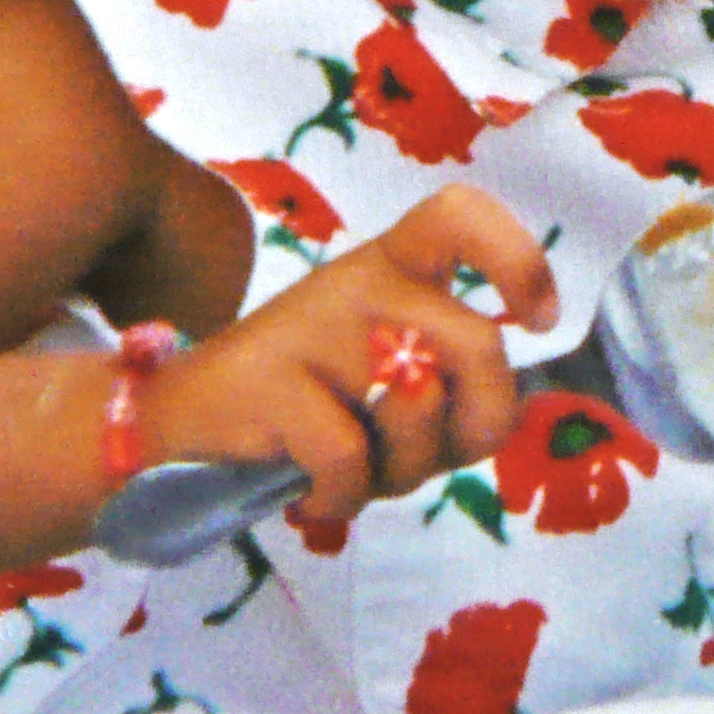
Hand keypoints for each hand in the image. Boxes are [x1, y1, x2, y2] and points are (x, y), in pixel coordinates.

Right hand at [127, 186, 559, 517]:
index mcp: (396, 267)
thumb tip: (511, 408)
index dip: (518, 260)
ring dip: (402, 470)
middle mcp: (359, 280)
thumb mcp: (398, 396)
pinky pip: (351, 458)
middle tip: (431, 455)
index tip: (536, 321)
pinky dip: (342, 498)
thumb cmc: (310, 413)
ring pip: (418, 403)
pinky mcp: (270, 378)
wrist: (177, 433)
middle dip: (479, 420)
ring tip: (358, 469)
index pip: (461, 215)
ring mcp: (313, 322)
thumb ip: (458, 395)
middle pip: (478, 342)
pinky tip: (311, 492)